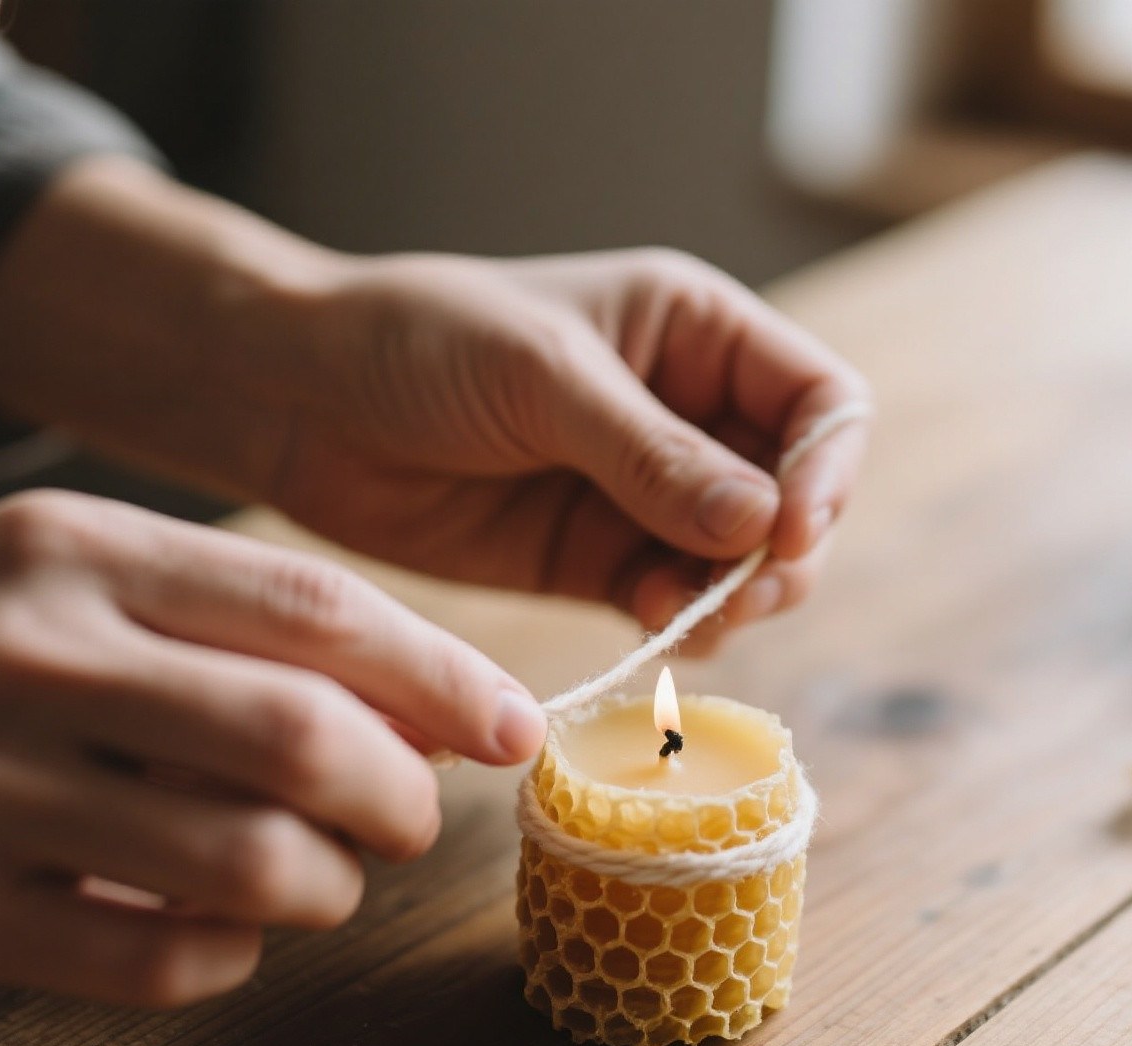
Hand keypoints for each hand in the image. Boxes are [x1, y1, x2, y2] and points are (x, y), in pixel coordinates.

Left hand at [0, 163, 868, 653]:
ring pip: (744, 561)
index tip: (790, 529)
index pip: (820, 402)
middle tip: (741, 589)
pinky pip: (674, 599)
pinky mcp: (600, 558)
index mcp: (694, 333)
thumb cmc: (417, 344)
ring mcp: (646, 493)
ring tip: (686, 614)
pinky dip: (681, 621)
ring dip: (736, 596)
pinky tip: (653, 627)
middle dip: (785, 549)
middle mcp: (686, 415)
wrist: (304, 403)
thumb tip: (763, 524)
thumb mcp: (543, 377)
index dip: (827, 468)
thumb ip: (652, 454)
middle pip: (796, 494)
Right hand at [0, 490, 544, 1006]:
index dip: (444, 677)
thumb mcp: (110, 588)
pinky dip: (229, 958)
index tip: (515, 726)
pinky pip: (158, 963)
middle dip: (398, 794)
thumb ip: (263, 636)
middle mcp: (26, 651)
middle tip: (406, 814)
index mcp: (80, 550)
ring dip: (327, 884)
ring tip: (318, 870)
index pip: (317, 608)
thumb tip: (446, 714)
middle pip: (302, 739)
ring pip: (249, 861)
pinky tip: (221, 927)